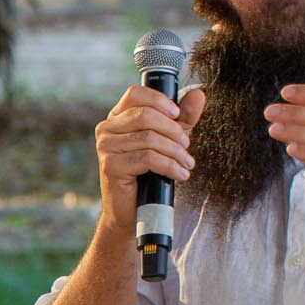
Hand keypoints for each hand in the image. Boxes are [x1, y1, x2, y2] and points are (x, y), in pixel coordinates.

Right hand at [92, 81, 205, 233]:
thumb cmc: (149, 173)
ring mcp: (106, 147)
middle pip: (145, 115)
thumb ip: (183, 118)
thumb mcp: (170, 140)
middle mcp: (106, 129)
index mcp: (118, 117)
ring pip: (148, 138)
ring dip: (175, 151)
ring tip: (187, 163)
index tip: (177, 114)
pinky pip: (147, 158)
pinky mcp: (110, 166)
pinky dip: (170, 166)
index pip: (135, 93)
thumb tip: (198, 94)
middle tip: (187, 145)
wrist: (133, 210)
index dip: (159, 100)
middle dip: (173, 130)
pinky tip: (181, 174)